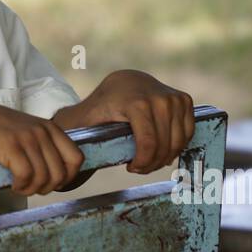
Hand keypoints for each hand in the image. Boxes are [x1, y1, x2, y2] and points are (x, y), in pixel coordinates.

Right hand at [0, 99, 85, 195]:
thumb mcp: (25, 131)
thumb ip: (43, 146)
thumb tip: (59, 176)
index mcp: (49, 128)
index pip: (76, 159)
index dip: (67, 178)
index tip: (51, 183)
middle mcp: (41, 131)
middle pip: (60, 174)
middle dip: (46, 188)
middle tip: (31, 187)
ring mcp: (26, 137)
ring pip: (44, 178)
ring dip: (31, 189)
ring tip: (19, 186)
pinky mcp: (10, 145)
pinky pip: (26, 176)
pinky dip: (20, 186)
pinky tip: (12, 183)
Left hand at [60, 70, 194, 173]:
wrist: (123, 84)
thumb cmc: (102, 106)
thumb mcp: (87, 117)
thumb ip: (75, 133)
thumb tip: (64, 157)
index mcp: (135, 102)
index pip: (149, 143)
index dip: (143, 162)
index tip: (132, 167)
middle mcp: (158, 97)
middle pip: (164, 146)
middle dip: (153, 163)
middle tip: (140, 167)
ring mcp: (173, 97)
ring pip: (178, 141)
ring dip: (166, 156)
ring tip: (150, 159)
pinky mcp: (183, 99)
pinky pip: (188, 132)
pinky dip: (178, 144)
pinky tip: (163, 147)